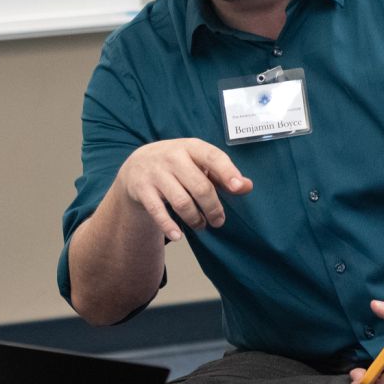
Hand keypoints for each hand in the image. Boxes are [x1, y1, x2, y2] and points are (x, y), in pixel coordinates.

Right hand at [110, 139, 252, 242]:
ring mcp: (155, 173)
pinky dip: (169, 226)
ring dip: (195, 219)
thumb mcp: (198, 163)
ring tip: (200, 225)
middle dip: (213, 208)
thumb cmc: (177, 165)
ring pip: (181, 202)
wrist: (136, 165)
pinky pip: (158, 211)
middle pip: (199, 186)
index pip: (212, 157)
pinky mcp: (141, 189)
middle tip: (218, 221)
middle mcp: (172, 156)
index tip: (238, 188)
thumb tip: (246, 186)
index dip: (227, 172)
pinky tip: (178, 236)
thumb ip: (222, 174)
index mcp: (191, 147)